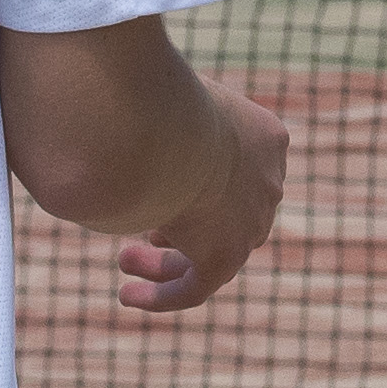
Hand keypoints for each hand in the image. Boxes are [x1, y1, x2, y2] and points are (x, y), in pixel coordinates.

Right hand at [113, 79, 285, 315]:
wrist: (176, 124)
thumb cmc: (158, 97)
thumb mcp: (167, 91)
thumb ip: (156, 105)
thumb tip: (119, 103)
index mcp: (266, 139)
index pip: (242, 171)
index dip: (203, 184)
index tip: (165, 185)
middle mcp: (267, 184)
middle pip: (229, 215)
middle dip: (187, 223)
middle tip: (150, 230)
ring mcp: (251, 221)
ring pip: (212, 253)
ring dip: (166, 260)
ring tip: (125, 258)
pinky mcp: (225, 255)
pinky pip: (195, 286)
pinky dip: (162, 293)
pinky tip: (128, 296)